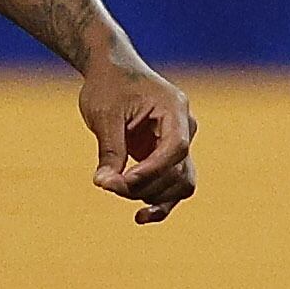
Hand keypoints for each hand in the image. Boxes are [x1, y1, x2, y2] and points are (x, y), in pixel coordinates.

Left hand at [83, 52, 198, 222]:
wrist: (112, 70)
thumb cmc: (108, 86)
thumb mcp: (104, 115)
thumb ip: (109, 151)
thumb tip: (104, 184)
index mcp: (175, 110)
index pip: (176, 148)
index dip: (151, 170)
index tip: (123, 182)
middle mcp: (185, 128)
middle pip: (178, 172)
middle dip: (144, 185)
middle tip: (108, 184)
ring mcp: (179, 144)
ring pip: (179, 185)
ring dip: (149, 194)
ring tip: (115, 188)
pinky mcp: (167, 157)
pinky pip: (171, 186)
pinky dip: (158, 202)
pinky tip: (140, 217)